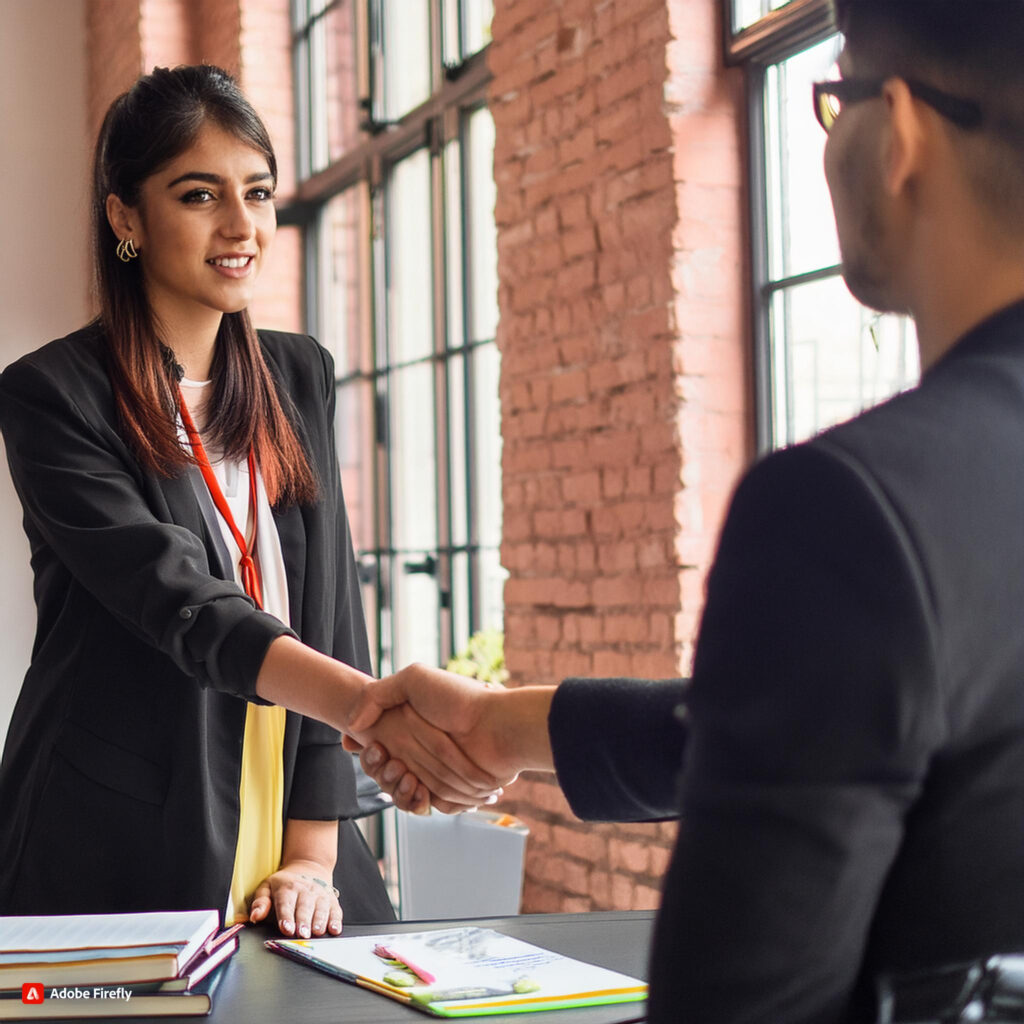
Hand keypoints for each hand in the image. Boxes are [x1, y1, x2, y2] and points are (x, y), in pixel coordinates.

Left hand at [249, 859, 342, 937]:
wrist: (308, 868)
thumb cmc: (284, 884)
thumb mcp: (267, 887)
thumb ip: (260, 902)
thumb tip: (255, 916)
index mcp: (287, 888)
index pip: (286, 903)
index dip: (286, 916)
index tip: (286, 928)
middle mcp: (306, 890)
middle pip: (305, 907)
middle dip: (304, 921)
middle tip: (302, 934)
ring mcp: (320, 894)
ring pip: (321, 908)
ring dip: (320, 921)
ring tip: (317, 932)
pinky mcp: (332, 900)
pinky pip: (335, 910)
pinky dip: (336, 920)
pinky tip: (334, 929)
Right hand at [351, 700, 503, 809]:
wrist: (497, 727)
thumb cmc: (459, 699)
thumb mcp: (414, 679)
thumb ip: (376, 695)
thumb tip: (353, 725)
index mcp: (410, 725)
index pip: (375, 745)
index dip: (366, 750)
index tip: (367, 745)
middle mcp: (419, 750)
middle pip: (382, 771)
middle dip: (377, 769)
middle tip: (389, 759)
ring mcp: (432, 773)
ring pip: (397, 791)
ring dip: (394, 786)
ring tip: (406, 774)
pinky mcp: (446, 793)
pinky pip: (421, 805)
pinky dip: (414, 801)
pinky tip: (417, 788)